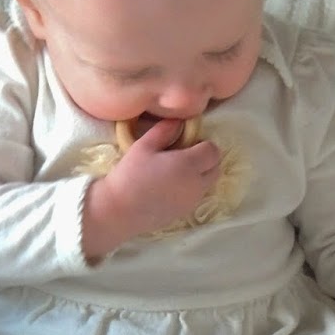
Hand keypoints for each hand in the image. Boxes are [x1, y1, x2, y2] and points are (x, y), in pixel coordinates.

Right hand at [82, 119, 220, 258]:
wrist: (119, 210)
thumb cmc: (130, 175)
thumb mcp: (143, 146)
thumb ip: (164, 130)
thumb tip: (178, 122)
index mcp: (189, 164)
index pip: (213, 151)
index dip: (203, 144)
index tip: (187, 143)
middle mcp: (197, 184)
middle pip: (215, 168)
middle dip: (206, 160)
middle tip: (184, 156)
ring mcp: (192, 201)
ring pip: (208, 184)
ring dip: (200, 175)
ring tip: (176, 172)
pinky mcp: (184, 213)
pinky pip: (196, 196)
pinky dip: (191, 189)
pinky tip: (170, 187)